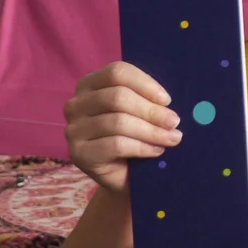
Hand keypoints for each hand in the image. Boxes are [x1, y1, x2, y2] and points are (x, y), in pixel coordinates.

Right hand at [64, 63, 180, 191]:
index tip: (167, 100)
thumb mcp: (141, 111)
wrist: (124, 174)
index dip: (145, 84)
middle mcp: (76, 104)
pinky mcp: (78, 153)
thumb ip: (149, 99)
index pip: (117, 72)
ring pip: (118, 122)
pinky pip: (115, 145)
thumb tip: (168, 100)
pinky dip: (142, 147)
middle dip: (151, 110)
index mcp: (90, 85)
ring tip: (172, 138)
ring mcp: (73, 130)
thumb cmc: (135, 135)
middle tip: (174, 122)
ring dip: (151, 131)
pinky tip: (156, 150)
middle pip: (117, 97)